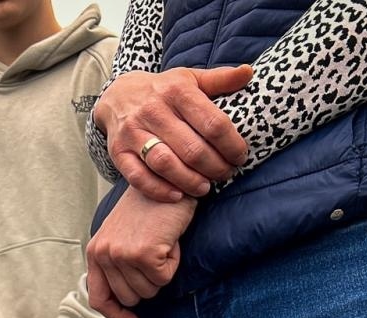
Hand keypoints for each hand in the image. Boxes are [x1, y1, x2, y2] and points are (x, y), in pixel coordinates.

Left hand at [86, 193, 196, 317]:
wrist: (166, 179)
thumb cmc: (148, 208)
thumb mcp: (122, 236)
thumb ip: (117, 265)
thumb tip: (127, 303)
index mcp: (94, 252)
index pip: (98, 299)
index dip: (117, 315)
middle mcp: (103, 254)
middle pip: (130, 298)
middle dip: (149, 283)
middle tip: (155, 255)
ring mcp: (122, 255)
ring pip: (150, 290)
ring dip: (162, 271)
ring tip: (161, 243)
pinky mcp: (143, 254)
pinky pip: (165, 277)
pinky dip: (174, 262)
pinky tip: (170, 240)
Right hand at [93, 66, 251, 201]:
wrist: (118, 95)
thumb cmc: (163, 90)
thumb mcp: (190, 78)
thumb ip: (220, 79)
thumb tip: (248, 73)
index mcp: (177, 91)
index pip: (212, 123)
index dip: (231, 145)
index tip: (240, 156)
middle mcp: (154, 111)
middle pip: (192, 148)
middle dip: (214, 167)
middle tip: (225, 174)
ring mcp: (134, 133)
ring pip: (166, 164)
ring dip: (190, 181)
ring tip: (205, 187)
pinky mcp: (119, 152)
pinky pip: (139, 177)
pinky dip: (159, 190)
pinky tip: (178, 195)